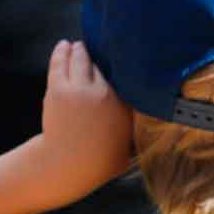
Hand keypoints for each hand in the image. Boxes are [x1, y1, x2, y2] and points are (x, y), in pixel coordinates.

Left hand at [40, 41, 133, 187]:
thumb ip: (140, 127)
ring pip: (81, 58)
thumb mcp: (130, 147)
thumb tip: (154, 119)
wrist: (67, 167)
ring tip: (79, 47)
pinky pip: (60, 62)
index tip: (121, 57)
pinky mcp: (58, 89)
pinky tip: (63, 46)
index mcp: (124, 105)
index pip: (124, 74)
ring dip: (80, 50)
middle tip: (96, 48)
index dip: (121, 64)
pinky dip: (62, 51)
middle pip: (102, 63)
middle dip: (99, 55)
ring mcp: (80, 89)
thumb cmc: (100, 162)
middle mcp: (104, 92)